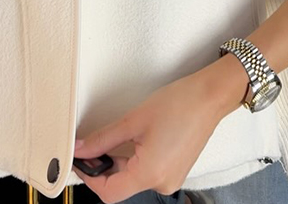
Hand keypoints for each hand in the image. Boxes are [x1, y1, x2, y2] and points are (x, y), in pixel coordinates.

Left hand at [72, 66, 233, 203]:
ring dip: (116, 163)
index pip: (108, 192)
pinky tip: (127, 143)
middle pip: (120, 187)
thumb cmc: (180, 104)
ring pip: (132, 180)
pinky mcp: (174, 171)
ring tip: (107, 141)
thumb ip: (103, 138)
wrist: (209, 97)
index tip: (78, 161)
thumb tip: (81, 148)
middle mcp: (162, 183)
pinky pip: (146, 173)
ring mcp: (170, 179)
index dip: (88, 177)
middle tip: (87, 147)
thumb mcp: (133, 120)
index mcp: (151, 174)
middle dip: (101, 168)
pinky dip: (132, 161)